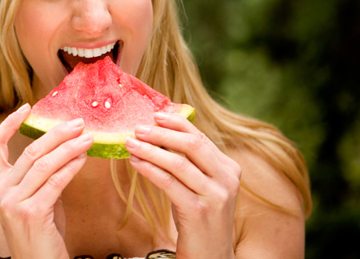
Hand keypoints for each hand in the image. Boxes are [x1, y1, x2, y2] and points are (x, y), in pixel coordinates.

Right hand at [0, 104, 93, 258]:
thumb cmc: (41, 230)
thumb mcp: (34, 197)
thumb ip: (40, 174)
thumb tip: (63, 144)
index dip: (9, 123)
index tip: (27, 107)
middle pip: (30, 151)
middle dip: (57, 133)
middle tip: (78, 123)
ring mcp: (13, 203)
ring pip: (44, 163)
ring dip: (69, 147)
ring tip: (87, 138)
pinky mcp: (31, 213)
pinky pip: (55, 182)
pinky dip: (71, 167)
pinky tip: (83, 158)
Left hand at [125, 112, 240, 258]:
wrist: (212, 256)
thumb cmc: (200, 218)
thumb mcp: (202, 186)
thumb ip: (191, 162)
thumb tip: (161, 134)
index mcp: (229, 169)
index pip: (200, 137)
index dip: (177, 123)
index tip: (156, 114)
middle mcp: (226, 180)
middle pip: (191, 145)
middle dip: (162, 133)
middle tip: (138, 128)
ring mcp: (214, 196)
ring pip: (178, 163)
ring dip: (150, 150)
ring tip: (130, 143)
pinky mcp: (198, 211)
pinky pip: (168, 183)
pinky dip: (149, 169)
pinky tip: (135, 162)